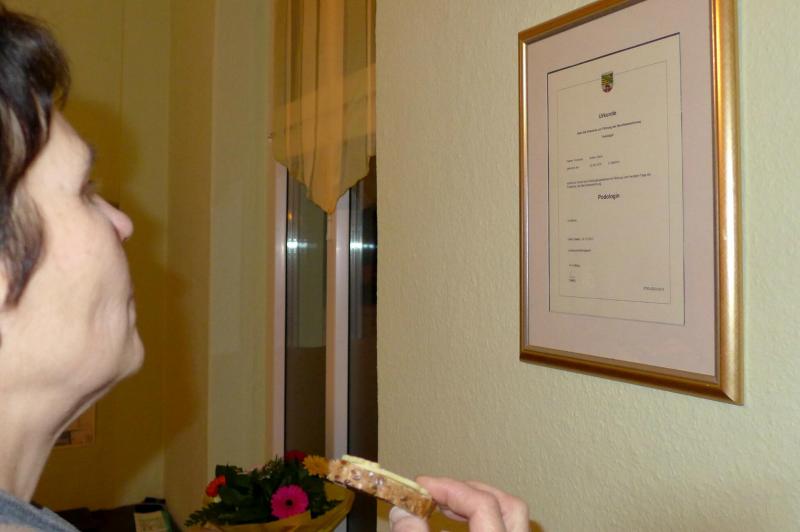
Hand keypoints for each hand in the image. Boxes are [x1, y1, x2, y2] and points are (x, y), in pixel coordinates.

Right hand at [389, 476, 528, 531]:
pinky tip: (452, 530)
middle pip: (508, 505)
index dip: (449, 488)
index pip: (483, 505)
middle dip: (469, 490)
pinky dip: (479, 524)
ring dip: (475, 505)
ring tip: (444, 506)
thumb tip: (403, 511)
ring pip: (509, 519)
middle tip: (437, 490)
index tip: (420, 486)